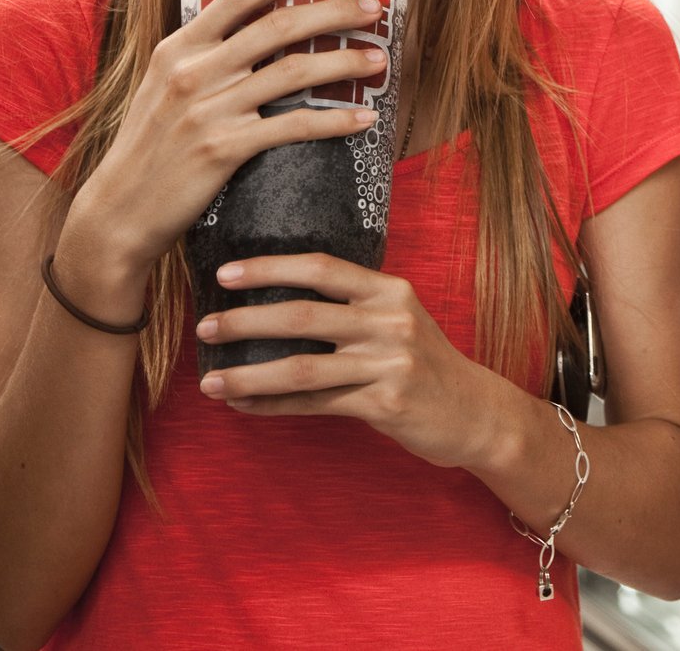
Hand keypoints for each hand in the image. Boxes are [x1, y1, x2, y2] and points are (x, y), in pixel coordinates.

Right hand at [68, 0, 389, 270]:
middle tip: (373, 7)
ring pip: (294, 72)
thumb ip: (205, 58)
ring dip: (345, 63)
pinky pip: (293, 126)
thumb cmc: (150, 148)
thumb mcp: (164, 87)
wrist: (119, 210)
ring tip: (379, 59)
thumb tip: (257, 31)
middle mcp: (193, 71)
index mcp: (179, 49)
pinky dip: (335, 121)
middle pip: (278, 26)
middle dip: (333, 12)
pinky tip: (364, 119)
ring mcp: (208, 109)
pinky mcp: (224, 148)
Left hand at [195, 253, 497, 470]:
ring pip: (302, 367)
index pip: (323, 268)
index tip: (226, 273)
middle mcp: (391, 321)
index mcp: (391, 291)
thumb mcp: (400, 321)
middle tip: (205, 327)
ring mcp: (390, 363)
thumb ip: (354, 307)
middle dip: (246, 321)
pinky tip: (243, 406)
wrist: (475, 412)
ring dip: (248, 375)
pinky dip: (272, 406)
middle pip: (303, 316)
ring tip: (209, 381)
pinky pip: (315, 404)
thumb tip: (278, 302)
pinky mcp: (384, 404)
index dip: (271, 268)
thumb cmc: (425, 364)